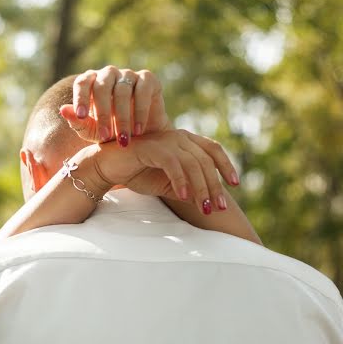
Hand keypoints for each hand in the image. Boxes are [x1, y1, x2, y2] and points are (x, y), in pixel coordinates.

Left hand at [59, 65, 171, 147]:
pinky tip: (138, 130)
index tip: (81, 116)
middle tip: (104, 137)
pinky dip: (141, 111)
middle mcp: (108, 74)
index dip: (80, 98)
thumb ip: (78, 122)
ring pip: (122, 90)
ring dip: (122, 117)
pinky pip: (143, 90)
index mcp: (91, 82)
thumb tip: (63, 110)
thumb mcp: (93, 132)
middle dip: (103, 114)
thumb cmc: (112, 132)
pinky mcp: (148, 79)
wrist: (142, 138)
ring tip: (123, 140)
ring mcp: (128, 74)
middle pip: (102, 86)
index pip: (82, 82)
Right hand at [91, 129, 238, 214]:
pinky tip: (184, 196)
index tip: (235, 184)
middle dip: (214, 185)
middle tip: (218, 207)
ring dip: (201, 187)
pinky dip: (181, 180)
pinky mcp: (152, 147)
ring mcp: (165, 140)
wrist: (107, 167)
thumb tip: (207, 204)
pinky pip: (173, 164)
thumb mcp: (166, 185)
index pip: (213, 149)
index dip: (226, 165)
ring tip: (205, 207)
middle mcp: (178, 136)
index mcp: (184, 140)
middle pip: (205, 160)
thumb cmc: (136, 173)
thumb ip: (186, 190)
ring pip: (193, 163)